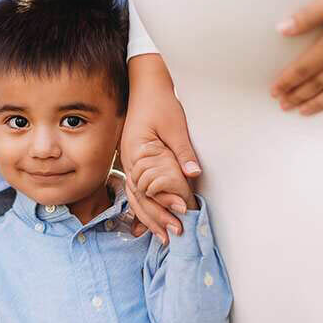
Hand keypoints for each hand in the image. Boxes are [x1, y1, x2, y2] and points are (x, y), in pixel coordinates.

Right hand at [121, 55, 200, 242]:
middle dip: (157, 218)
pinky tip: (145, 225)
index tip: (182, 214)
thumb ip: (182, 152)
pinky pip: (135, 192)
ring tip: (163, 236)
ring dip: (149, 218)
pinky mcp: (133, 163)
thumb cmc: (159, 103)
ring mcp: (128, 164)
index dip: (165, 203)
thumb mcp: (175, 126)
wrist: (144, 86)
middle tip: (175, 235)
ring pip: (136, 198)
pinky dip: (141, 209)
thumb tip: (193, 174)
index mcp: (136, 152)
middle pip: (140, 198)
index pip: (149, 186)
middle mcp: (129, 162)